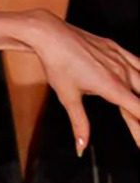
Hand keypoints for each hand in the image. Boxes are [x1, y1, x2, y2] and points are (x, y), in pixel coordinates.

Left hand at [29, 10, 139, 151]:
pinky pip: (138, 62)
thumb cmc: (58, 65)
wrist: (52, 36)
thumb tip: (81, 146)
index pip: (137, 109)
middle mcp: (120, 71)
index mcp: (111, 86)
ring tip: (138, 108)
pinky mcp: (116, 49)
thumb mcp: (68, 98)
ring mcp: (120, 58)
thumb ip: (80, 123)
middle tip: (138, 133)